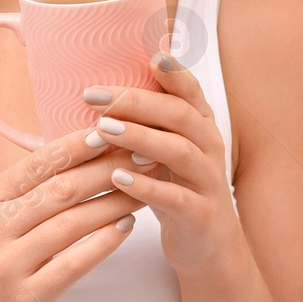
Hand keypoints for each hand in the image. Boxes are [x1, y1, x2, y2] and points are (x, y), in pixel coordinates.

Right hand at [0, 126, 148, 301]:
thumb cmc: (0, 261)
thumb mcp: (4, 218)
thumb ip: (37, 187)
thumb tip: (89, 145)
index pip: (40, 161)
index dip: (80, 144)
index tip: (115, 129)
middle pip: (61, 189)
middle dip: (107, 169)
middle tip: (142, 156)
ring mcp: (10, 262)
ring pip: (71, 223)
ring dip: (113, 202)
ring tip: (145, 189)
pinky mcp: (28, 296)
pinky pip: (73, 263)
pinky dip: (104, 242)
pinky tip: (127, 226)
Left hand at [82, 50, 245, 280]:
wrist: (208, 248)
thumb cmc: (176, 189)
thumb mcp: (167, 151)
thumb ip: (146, 121)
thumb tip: (99, 88)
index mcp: (200, 126)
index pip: (190, 91)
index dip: (173, 71)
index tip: (149, 53)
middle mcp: (209, 148)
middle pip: (179, 115)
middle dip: (137, 101)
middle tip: (93, 95)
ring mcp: (208, 181)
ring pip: (179, 151)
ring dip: (140, 137)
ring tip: (104, 129)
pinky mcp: (200, 215)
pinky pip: (176, 197)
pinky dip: (146, 186)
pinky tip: (118, 178)